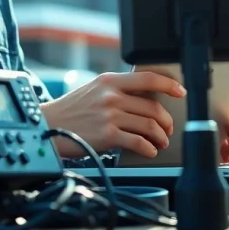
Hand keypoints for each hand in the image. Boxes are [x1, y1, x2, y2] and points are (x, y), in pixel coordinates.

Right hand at [39, 71, 186, 158]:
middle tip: (167, 129)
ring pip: (150, 125)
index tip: (181, 91)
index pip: (148, 78)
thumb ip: (116, 90)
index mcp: (110, 80)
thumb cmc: (70, 110)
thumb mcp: (93, 89)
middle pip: (153, 107)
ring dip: (160, 137)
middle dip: (166, 122)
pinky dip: (149, 149)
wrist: (47, 125)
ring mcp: (110, 115)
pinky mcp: (107, 135)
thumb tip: (145, 99)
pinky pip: (138, 142)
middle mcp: (111, 96)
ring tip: (160, 142)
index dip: (170, 84)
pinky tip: (149, 151)